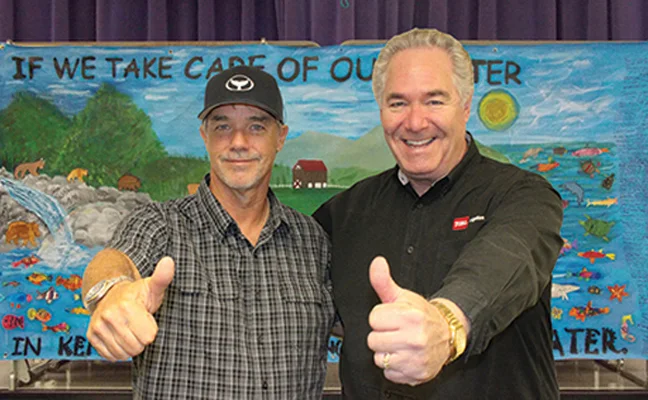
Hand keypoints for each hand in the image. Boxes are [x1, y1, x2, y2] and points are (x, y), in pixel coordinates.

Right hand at [86, 257, 174, 360]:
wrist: (111, 294)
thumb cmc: (136, 294)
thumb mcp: (152, 286)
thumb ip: (162, 277)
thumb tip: (169, 262)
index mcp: (126, 306)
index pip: (148, 337)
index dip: (151, 329)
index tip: (146, 319)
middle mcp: (109, 316)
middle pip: (136, 347)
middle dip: (141, 339)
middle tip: (138, 325)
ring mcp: (98, 327)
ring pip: (123, 354)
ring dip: (130, 346)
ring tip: (130, 330)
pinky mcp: (92, 336)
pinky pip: (110, 356)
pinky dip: (118, 351)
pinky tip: (120, 337)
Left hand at [367, 256, 449, 385]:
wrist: (447, 334)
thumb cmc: (421, 316)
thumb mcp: (402, 296)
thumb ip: (384, 281)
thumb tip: (377, 263)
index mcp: (409, 316)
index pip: (373, 319)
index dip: (380, 318)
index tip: (391, 318)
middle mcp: (414, 338)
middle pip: (373, 340)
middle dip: (382, 335)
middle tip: (395, 331)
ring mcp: (415, 358)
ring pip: (379, 358)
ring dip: (386, 352)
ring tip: (399, 344)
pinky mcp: (415, 374)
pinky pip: (389, 373)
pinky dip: (394, 367)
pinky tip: (404, 357)